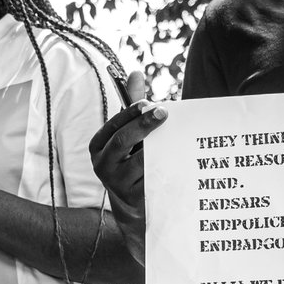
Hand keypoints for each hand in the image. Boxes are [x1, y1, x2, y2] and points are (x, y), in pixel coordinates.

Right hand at [89, 71, 167, 264]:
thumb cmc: (134, 163)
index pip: (114, 125)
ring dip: (160, 148)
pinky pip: (154, 179)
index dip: (132, 113)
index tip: (152, 104)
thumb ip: (132, 106)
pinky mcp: (135, 199)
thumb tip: (135, 72)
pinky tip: (183, 159)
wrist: (137, 211)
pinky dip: (169, 168)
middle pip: (123, 141)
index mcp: (99, 146)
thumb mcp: (129, 135)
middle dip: (144, 125)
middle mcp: (103, 165)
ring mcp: (118, 185)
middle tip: (164, 113)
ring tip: (178, 137)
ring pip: (141, 161)